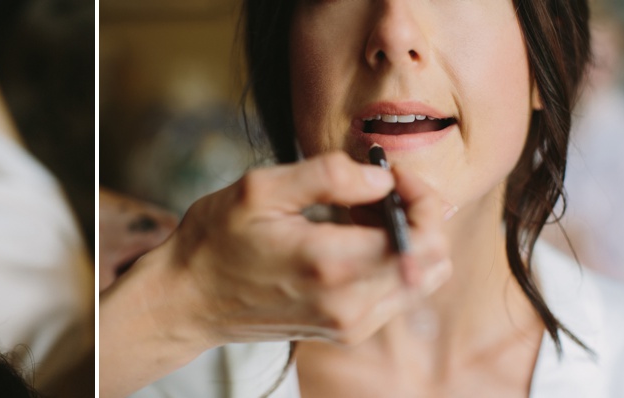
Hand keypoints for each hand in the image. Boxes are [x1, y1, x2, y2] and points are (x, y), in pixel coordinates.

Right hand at [100, 152, 452, 396]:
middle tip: (378, 189)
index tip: (390, 174)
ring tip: (360, 211)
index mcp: (331, 265)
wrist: (189, 299)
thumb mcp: (260, 188)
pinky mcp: (347, 330)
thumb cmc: (216, 240)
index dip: (421, 196)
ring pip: (422, 278)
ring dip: (406, 237)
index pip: (423, 237)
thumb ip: (328, 176)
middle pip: (434, 260)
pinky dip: (390, 259)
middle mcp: (349, 304)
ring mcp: (351, 324)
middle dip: (420, 215)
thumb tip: (382, 177)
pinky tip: (351, 236)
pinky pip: (397, 293)